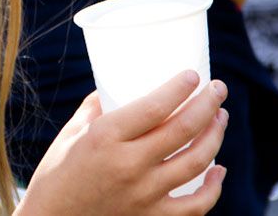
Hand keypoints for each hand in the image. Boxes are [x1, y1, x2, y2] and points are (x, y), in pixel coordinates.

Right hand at [17, 71, 228, 215]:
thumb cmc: (56, 174)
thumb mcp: (71, 133)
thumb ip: (97, 107)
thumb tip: (117, 84)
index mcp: (105, 138)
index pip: (154, 107)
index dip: (180, 88)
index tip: (194, 75)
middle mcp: (128, 165)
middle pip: (183, 129)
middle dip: (208, 103)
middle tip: (219, 88)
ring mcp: (143, 195)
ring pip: (196, 162)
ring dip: (215, 136)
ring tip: (220, 117)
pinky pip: (195, 206)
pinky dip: (213, 188)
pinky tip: (218, 170)